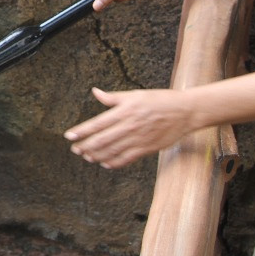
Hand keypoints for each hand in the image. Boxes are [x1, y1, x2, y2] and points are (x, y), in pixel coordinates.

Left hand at [64, 87, 194, 167]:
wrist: (184, 111)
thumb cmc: (159, 100)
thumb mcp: (135, 94)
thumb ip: (113, 97)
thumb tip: (95, 92)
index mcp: (124, 111)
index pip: (97, 123)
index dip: (82, 131)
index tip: (69, 136)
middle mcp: (129, 126)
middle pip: (101, 140)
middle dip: (85, 146)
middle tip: (74, 149)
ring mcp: (138, 139)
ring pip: (112, 151)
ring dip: (96, 155)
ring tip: (87, 156)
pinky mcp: (147, 148)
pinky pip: (126, 159)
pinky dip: (114, 163)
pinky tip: (105, 163)